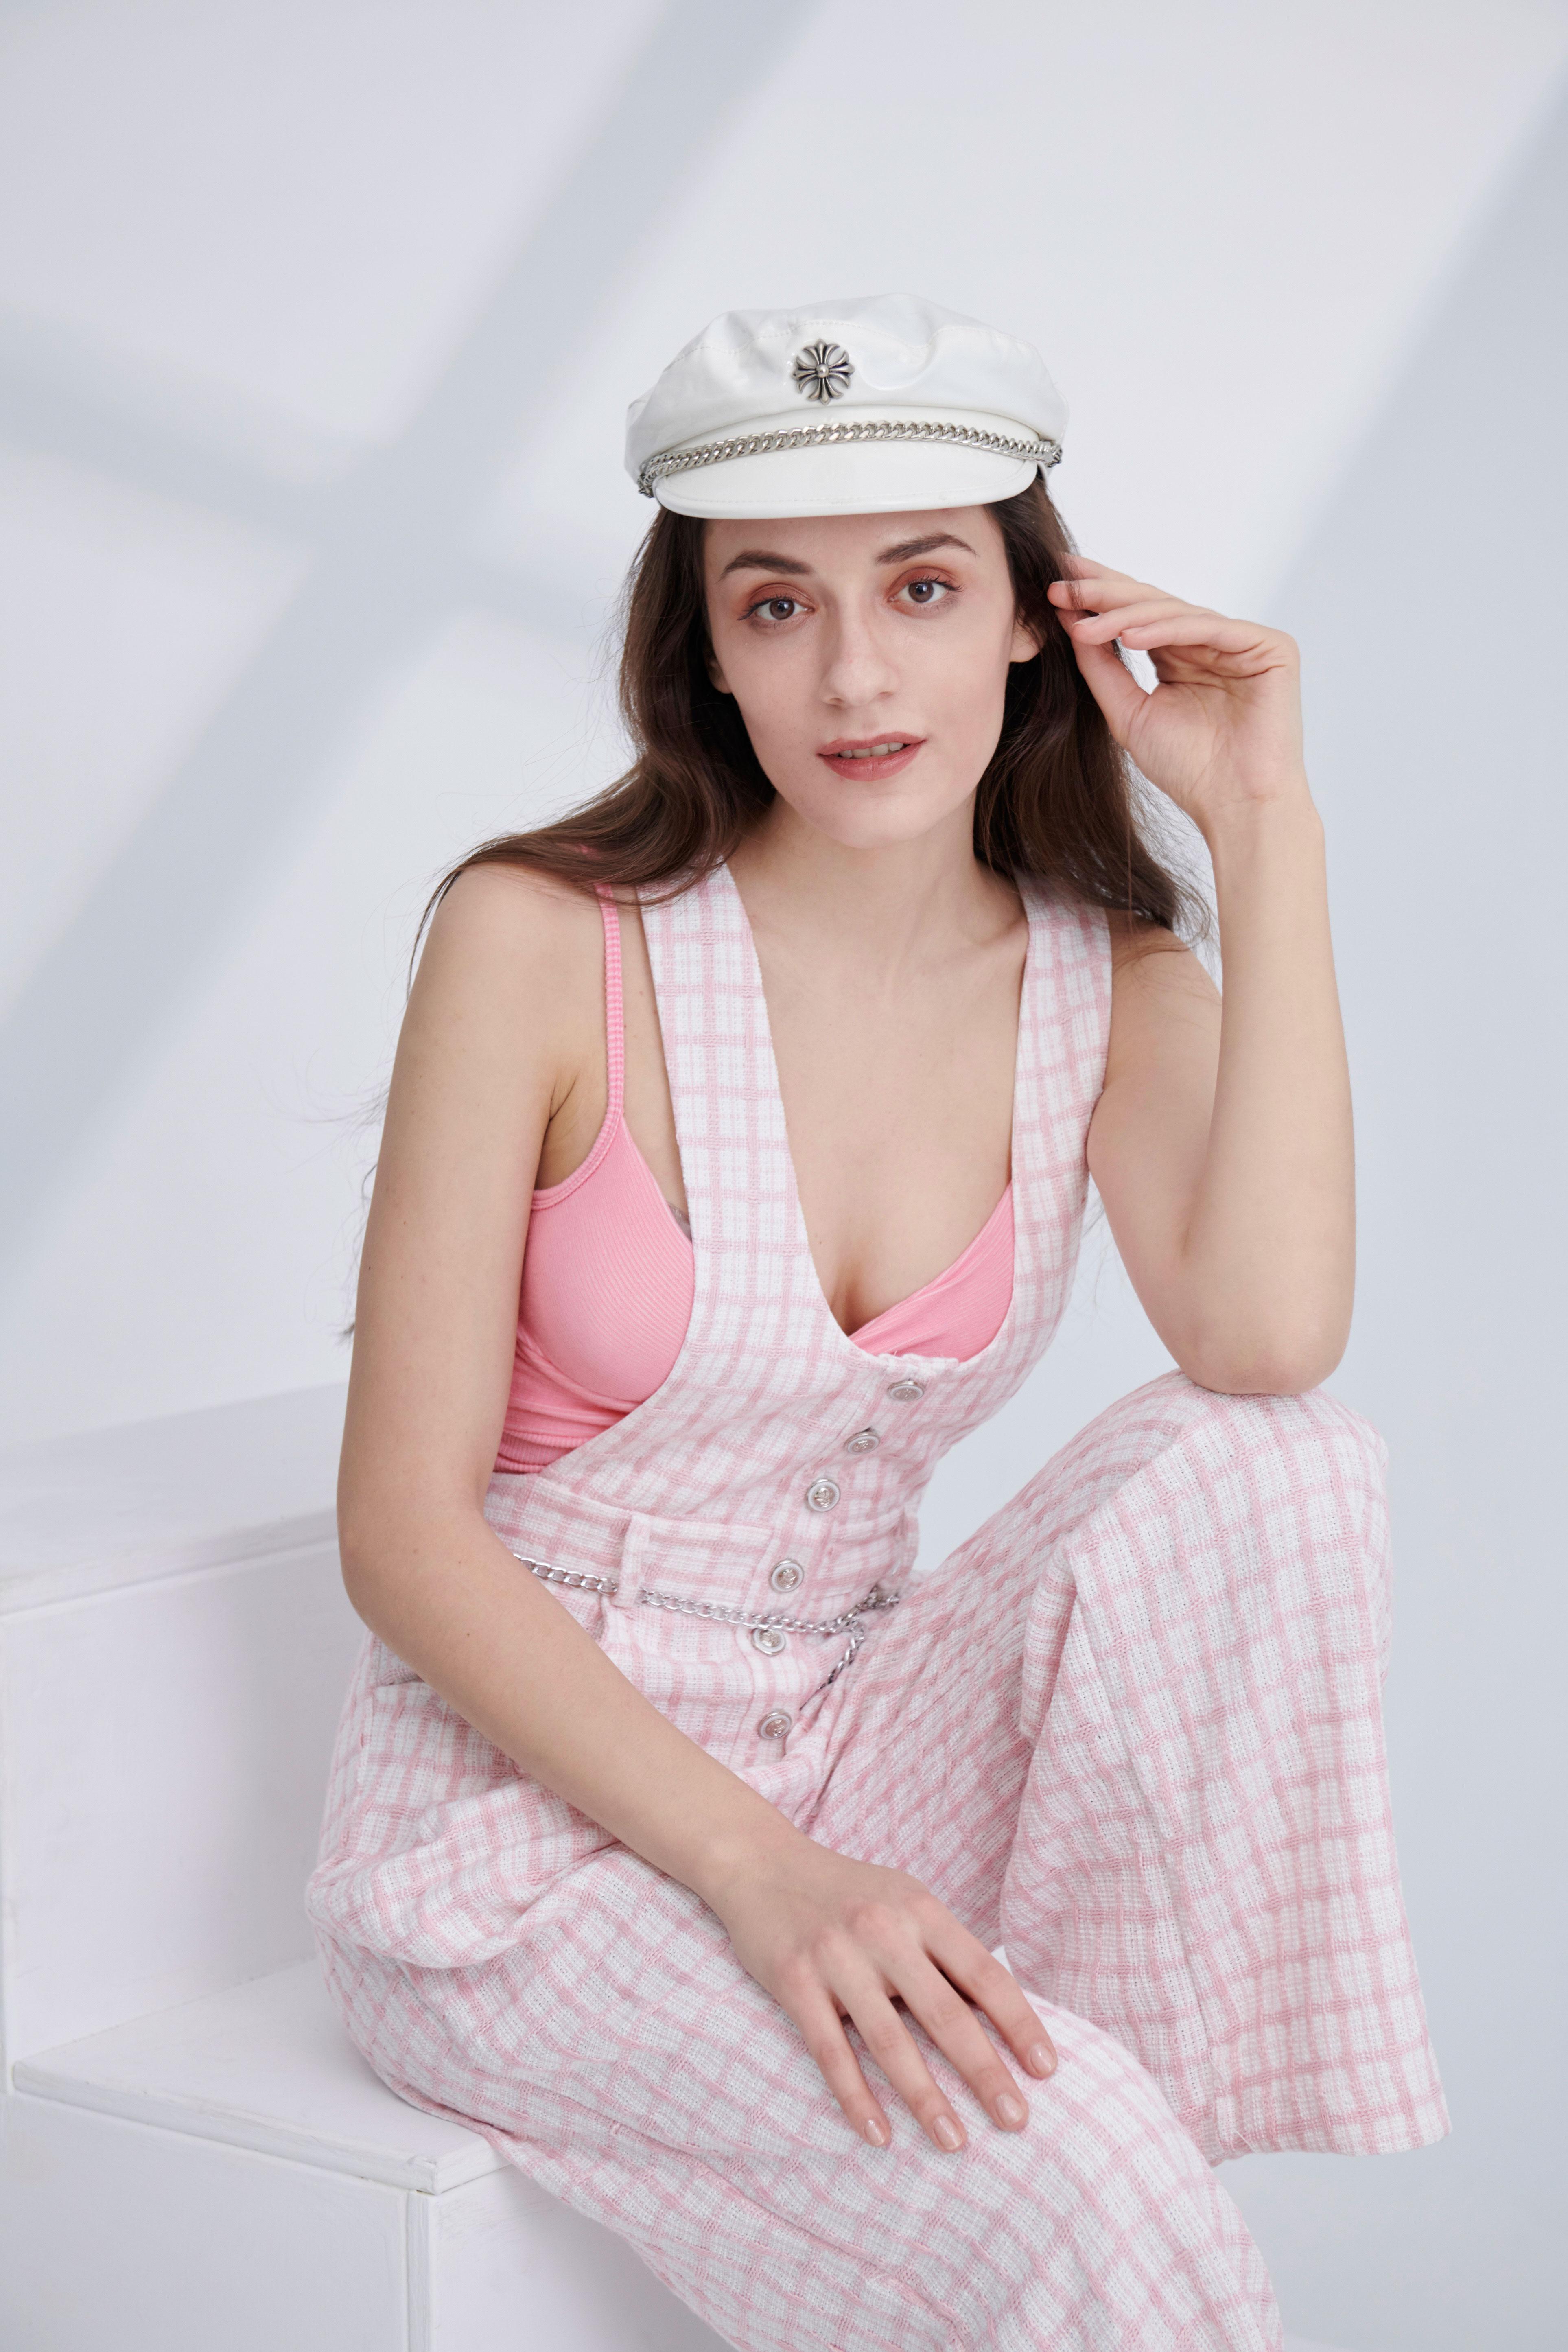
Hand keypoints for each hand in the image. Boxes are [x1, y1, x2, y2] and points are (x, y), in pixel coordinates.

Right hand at [702, 1830, 1055, 2150]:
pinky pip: (830, 2051)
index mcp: (920, 1910)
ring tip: (954, 2143)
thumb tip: (1000, 2015)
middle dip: (984, 2072)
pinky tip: (879, 2135)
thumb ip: (944, 1950)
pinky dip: (856, 2097)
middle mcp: (884, 1931)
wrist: (763, 1864)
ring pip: (890, 2040)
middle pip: (945, 2013)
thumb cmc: (849, 1894)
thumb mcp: (904, 1902)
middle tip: (1017, 2121)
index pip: (983, 1973)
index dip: (1019, 2022)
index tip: (1047, 2069)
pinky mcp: (794, 1981)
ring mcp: (836, 1957)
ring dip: (925, 2098)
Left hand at [1048, 557, 1307, 836]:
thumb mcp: (1128, 712)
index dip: (1097, 598)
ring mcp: (1242, 642)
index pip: (1136, 616)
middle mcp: (1210, 643)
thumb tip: (1070, 622)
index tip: (1054, 586)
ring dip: (1125, 615)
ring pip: (1176, 612)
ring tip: (1084, 622)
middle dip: (1104, 594)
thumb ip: (1101, 668)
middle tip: (1061, 586)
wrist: (1234, 806)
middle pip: (1153, 605)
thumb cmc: (1188, 770)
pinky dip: (1168, 629)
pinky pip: (1209, 628)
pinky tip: (1128, 636)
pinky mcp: (1270, 647)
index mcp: (1181, 656)